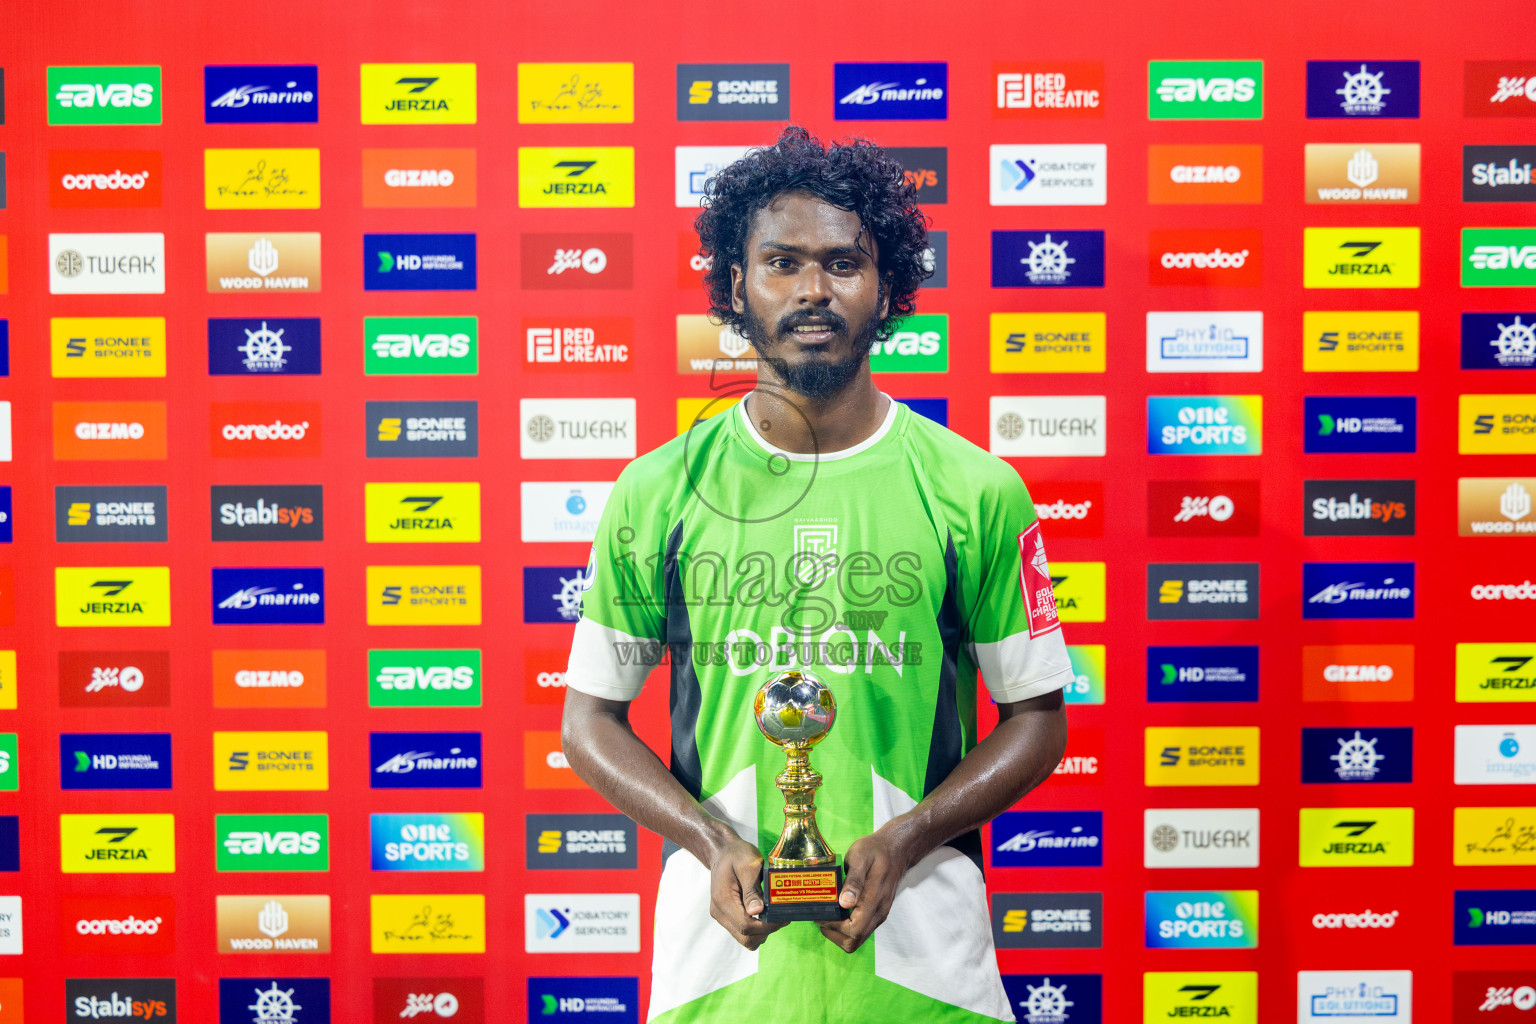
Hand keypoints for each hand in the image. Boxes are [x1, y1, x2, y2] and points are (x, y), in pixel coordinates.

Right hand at [709, 837, 785, 949]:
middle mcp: (719, 912)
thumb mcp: (748, 866)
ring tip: (773, 915)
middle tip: (781, 918)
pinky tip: (764, 913)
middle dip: (765, 932)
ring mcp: (721, 915)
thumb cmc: (737, 855)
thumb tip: (757, 911)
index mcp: (723, 900)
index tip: (783, 918)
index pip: (746, 926)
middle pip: (744, 937)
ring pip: (743, 937)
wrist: (723, 851)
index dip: (767, 926)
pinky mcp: (725, 915)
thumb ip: (752, 889)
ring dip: (761, 931)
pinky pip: (742, 930)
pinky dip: (755, 927)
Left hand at [819, 831, 908, 952]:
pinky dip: (845, 926)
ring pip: (857, 939)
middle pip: (854, 941)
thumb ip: (853, 881)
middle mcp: (878, 913)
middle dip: (833, 934)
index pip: (854, 930)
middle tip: (822, 916)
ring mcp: (878, 914)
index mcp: (874, 901)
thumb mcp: (860, 857)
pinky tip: (837, 910)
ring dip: (838, 932)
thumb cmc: (875, 851)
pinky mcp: (876, 913)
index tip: (821, 913)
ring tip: (827, 913)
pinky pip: (860, 929)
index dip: (833, 927)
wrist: (895, 849)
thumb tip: (844, 903)